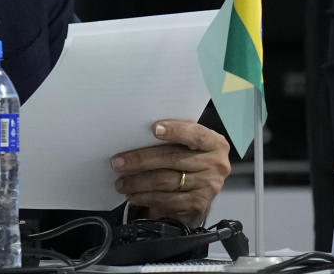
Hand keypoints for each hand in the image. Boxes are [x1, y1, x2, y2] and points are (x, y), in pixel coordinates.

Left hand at [111, 120, 229, 227]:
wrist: (199, 189)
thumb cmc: (185, 158)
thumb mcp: (185, 145)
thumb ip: (169, 139)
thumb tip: (134, 135)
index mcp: (214, 143)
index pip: (195, 134)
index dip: (175, 131)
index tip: (153, 128)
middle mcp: (216, 164)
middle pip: (173, 159)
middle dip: (141, 160)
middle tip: (117, 163)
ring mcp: (209, 186)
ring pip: (167, 181)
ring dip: (139, 183)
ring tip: (121, 182)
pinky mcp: (199, 204)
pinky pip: (168, 200)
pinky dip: (146, 198)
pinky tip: (133, 195)